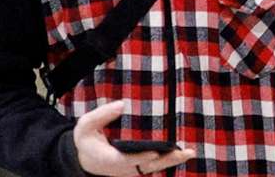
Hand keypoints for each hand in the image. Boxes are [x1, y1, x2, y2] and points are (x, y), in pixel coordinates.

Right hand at [72, 102, 189, 174]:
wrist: (86, 159)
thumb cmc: (88, 139)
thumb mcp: (85, 126)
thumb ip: (101, 115)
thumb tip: (121, 105)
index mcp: (108, 159)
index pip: (125, 161)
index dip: (139, 158)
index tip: (154, 153)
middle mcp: (122, 167)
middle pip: (145, 167)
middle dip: (164, 161)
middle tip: (182, 152)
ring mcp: (131, 169)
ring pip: (153, 168)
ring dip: (171, 161)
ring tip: (189, 153)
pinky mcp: (137, 168)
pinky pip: (154, 166)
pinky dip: (169, 160)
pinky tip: (184, 153)